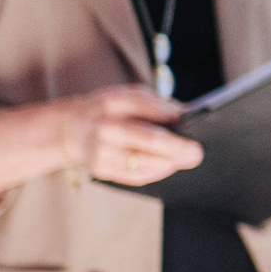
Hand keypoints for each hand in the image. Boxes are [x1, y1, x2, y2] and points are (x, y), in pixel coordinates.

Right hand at [62, 86, 203, 187]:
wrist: (73, 128)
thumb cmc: (111, 110)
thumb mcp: (129, 95)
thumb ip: (156, 104)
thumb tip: (185, 118)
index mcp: (113, 102)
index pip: (147, 108)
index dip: (171, 117)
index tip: (191, 124)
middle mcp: (105, 126)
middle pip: (148, 140)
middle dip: (177, 148)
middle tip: (196, 152)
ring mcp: (100, 151)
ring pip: (144, 163)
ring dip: (169, 163)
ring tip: (186, 160)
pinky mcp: (101, 169)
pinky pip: (135, 176)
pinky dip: (156, 172)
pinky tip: (167, 166)